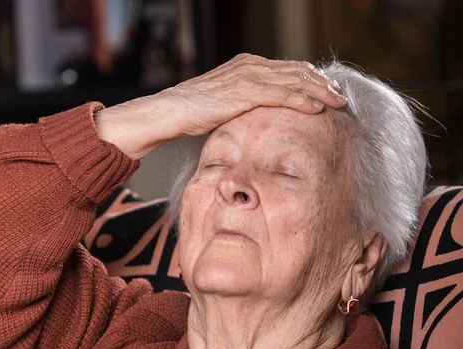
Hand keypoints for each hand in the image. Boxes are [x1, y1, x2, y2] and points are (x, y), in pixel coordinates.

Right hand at [94, 54, 346, 159]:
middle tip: (342, 96)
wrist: (168, 112)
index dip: (311, 80)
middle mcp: (250, 66)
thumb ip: (246, 104)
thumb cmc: (193, 113)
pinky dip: (301, 99)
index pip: (287, 70)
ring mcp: (246, 76)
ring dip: (319, 91)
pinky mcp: (241, 91)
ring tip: (338, 101)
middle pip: (296, 70)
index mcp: (247, 66)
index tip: (329, 92)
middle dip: (322, 83)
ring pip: (293, 80)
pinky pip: (279, 94)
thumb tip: (262, 119)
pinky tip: (318, 107)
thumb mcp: (226, 104)